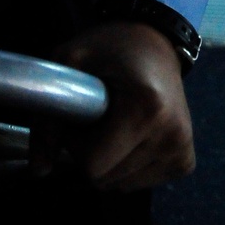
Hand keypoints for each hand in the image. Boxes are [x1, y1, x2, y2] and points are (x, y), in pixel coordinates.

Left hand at [35, 21, 194, 190]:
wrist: (154, 39)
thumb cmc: (109, 46)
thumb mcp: (68, 62)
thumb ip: (46, 116)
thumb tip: (38, 169)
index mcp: (146, 109)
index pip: (94, 165)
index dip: (74, 143)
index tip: (78, 116)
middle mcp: (172, 136)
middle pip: (107, 178)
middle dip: (90, 153)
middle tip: (93, 117)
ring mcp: (182, 151)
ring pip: (122, 185)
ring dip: (108, 160)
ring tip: (113, 122)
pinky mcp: (186, 162)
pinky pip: (141, 182)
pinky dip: (127, 164)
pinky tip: (130, 133)